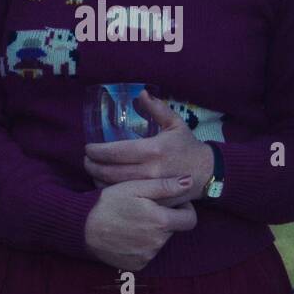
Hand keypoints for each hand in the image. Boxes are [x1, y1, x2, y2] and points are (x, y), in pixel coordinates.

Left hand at [83, 92, 211, 199]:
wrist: (207, 172)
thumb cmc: (187, 146)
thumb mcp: (175, 123)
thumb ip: (157, 108)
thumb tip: (141, 93)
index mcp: (153, 150)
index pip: (116, 152)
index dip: (97, 151)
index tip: (88, 148)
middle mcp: (150, 171)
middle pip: (110, 172)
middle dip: (92, 166)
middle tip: (85, 160)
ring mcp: (151, 189)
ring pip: (115, 187)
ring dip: (97, 180)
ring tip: (92, 171)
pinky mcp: (153, 200)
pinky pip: (126, 198)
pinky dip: (111, 192)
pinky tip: (105, 184)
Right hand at [84, 176, 197, 271]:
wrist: (81, 228)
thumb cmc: (108, 203)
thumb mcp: (134, 187)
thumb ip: (164, 185)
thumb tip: (190, 181)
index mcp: (161, 222)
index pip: (191, 220)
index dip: (184, 209)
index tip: (171, 203)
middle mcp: (157, 243)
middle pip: (174, 230)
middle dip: (165, 219)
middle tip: (145, 208)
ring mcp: (147, 257)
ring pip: (160, 241)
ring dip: (152, 231)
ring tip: (132, 220)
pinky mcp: (136, 266)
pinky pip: (147, 253)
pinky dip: (141, 245)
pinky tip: (126, 234)